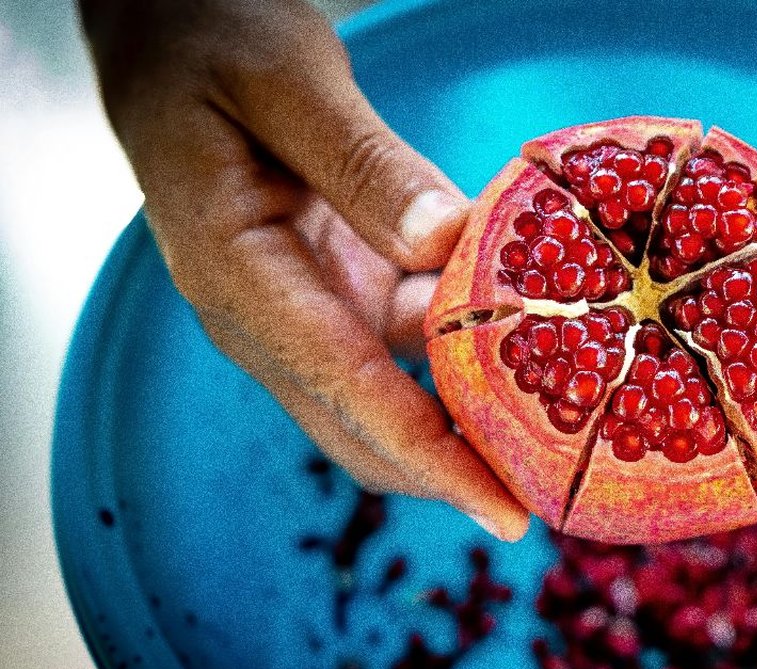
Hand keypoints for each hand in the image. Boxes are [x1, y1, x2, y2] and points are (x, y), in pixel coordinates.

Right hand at [80, 0, 529, 539]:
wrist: (169, 38)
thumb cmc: (211, 45)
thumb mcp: (286, 82)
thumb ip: (362, 165)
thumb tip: (447, 242)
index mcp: (236, 275)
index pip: (343, 388)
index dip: (429, 458)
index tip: (504, 512)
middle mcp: (266, 314)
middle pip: (365, 424)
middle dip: (455, 472)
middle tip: (555, 494)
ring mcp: (304, 307)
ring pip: (395, 393)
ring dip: (470, 418)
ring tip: (565, 435)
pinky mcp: (339, 287)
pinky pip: (410, 339)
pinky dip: (470, 347)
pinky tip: (539, 341)